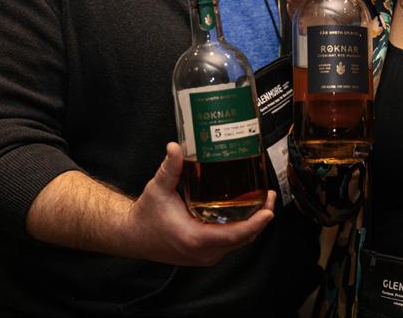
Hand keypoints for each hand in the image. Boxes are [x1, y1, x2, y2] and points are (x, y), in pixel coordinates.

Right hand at [128, 143, 274, 265]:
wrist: (132, 236)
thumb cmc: (146, 215)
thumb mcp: (158, 188)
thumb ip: (170, 168)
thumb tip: (175, 147)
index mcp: (195, 238)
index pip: (235, 235)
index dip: (255, 223)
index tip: (269, 210)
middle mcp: (203, 252)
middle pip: (243, 239)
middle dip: (260, 220)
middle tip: (270, 197)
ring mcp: (205, 255)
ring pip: (238, 243)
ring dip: (252, 225)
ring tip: (263, 202)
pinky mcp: (204, 253)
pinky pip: (229, 243)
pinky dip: (241, 230)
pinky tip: (246, 212)